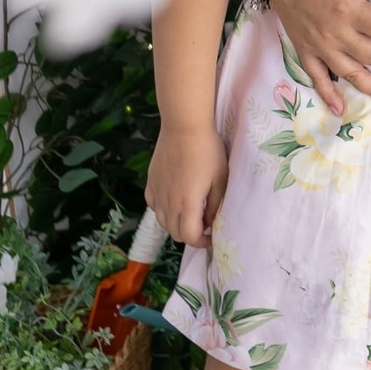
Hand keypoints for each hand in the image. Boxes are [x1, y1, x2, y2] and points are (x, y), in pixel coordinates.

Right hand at [146, 125, 228, 248]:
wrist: (184, 127)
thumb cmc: (208, 151)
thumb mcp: (220, 179)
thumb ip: (214, 205)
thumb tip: (209, 222)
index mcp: (187, 205)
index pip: (189, 238)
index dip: (202, 242)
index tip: (212, 236)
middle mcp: (168, 204)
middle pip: (175, 234)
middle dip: (191, 234)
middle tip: (204, 223)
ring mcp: (157, 194)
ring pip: (163, 222)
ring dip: (177, 223)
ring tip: (190, 211)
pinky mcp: (150, 183)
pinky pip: (154, 206)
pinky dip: (164, 210)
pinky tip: (174, 199)